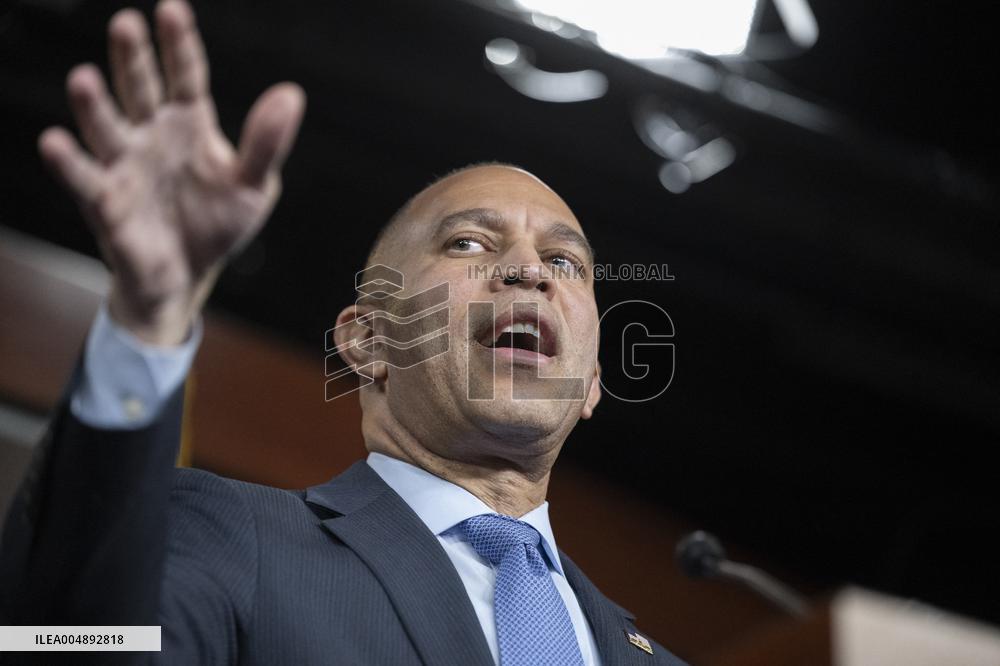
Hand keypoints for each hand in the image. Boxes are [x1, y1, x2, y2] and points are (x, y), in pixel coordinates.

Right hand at [38, 0, 305, 344]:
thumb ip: (266, 143)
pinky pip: (84, 178)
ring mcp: (125, 164)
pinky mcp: (105, 200)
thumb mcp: (253, 185)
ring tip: (83, 79)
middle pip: (139, 88)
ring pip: (106, 127)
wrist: (188, 275)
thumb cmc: (217, 223)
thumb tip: (291, 94)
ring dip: (94, 105)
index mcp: (190, 124)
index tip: (172, 10)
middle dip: (132, 58)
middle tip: (126, 23)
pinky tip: (56, 142)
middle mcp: (152, 135)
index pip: (186, 76)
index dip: (179, 45)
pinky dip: (69, 162)